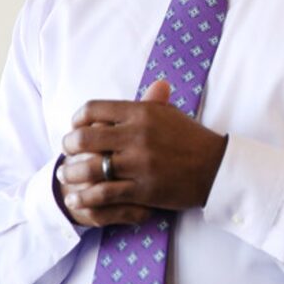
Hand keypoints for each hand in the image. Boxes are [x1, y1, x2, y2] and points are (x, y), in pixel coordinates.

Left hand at [55, 79, 228, 226]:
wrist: (217, 168)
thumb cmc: (192, 140)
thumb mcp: (172, 115)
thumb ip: (154, 102)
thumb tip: (156, 84)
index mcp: (143, 113)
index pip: (94, 109)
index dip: (78, 119)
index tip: (76, 128)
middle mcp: (138, 135)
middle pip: (84, 138)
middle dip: (69, 146)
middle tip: (67, 152)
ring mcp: (140, 163)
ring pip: (89, 167)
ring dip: (71, 173)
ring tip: (66, 176)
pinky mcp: (143, 189)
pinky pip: (104, 193)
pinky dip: (86, 197)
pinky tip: (77, 199)